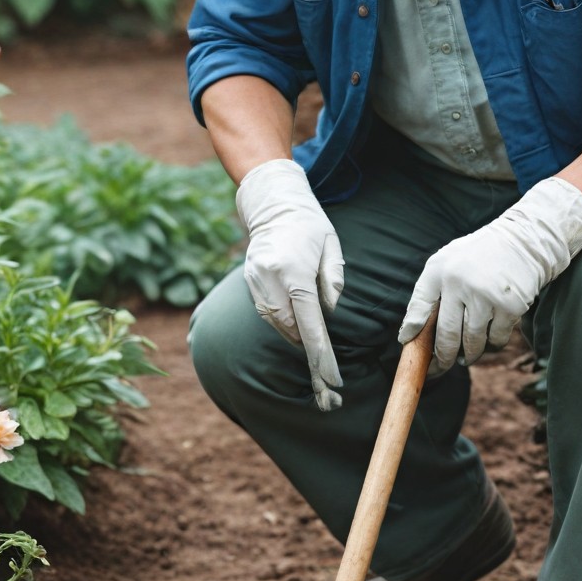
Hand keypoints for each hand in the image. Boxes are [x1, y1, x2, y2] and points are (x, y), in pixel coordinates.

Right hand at [235, 158, 345, 410]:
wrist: (273, 202)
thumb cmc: (311, 225)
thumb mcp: (332, 247)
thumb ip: (333, 281)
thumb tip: (328, 313)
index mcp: (295, 273)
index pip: (310, 324)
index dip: (321, 354)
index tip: (331, 379)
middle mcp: (271, 279)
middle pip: (290, 329)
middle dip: (308, 349)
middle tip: (327, 374)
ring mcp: (255, 281)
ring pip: (275, 323)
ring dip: (294, 335)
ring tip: (314, 348)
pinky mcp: (248, 280)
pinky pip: (266, 312)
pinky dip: (281, 321)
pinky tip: (294, 323)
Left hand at [399, 178, 581, 375]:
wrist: (524, 241)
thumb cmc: (479, 256)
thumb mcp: (448, 262)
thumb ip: (431, 291)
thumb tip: (411, 333)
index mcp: (439, 269)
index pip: (419, 307)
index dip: (413, 331)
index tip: (409, 346)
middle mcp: (459, 282)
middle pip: (447, 335)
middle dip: (442, 357)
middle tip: (440, 367)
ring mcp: (485, 295)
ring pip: (472, 342)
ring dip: (468, 355)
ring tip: (465, 357)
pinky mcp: (510, 307)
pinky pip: (496, 339)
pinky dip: (492, 344)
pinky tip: (489, 340)